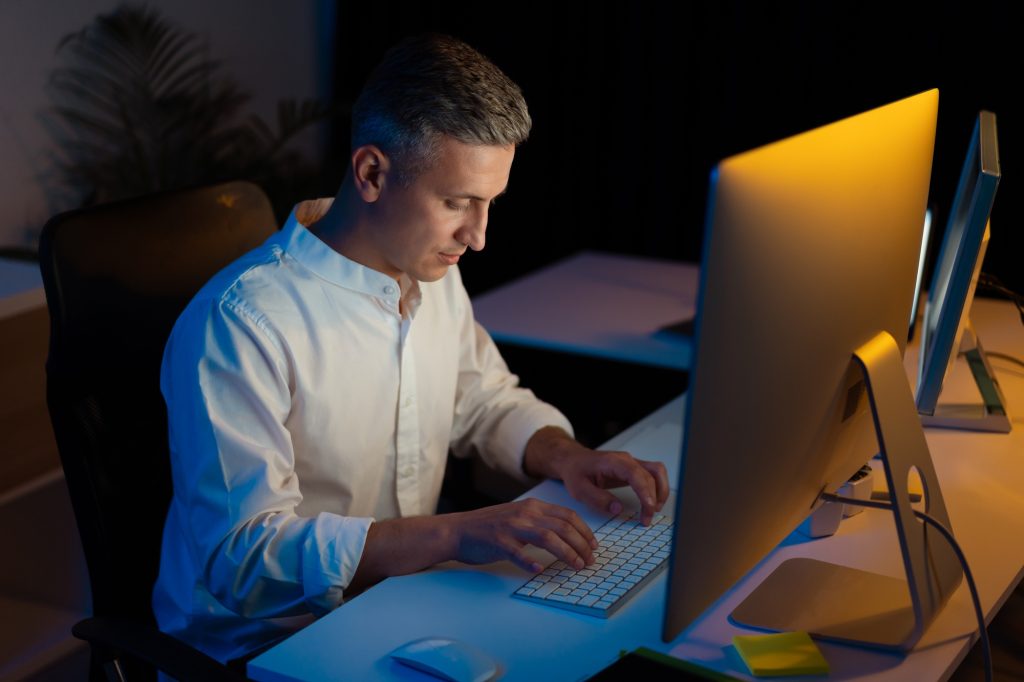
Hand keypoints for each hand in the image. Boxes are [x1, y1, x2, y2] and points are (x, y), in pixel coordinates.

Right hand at [446, 499, 596, 571]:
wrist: (458, 530)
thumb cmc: (490, 527)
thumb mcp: (519, 517)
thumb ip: (540, 522)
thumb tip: (567, 537)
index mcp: (532, 506)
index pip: (567, 515)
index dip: (584, 531)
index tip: (594, 546)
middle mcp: (524, 513)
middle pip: (562, 526)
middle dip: (581, 545)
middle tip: (590, 561)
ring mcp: (511, 526)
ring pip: (547, 537)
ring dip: (566, 553)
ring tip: (577, 566)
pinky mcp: (498, 541)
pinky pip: (518, 553)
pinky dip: (530, 562)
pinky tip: (539, 571)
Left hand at [525, 427, 669, 524]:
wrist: (573, 460)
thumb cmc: (575, 471)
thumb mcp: (579, 489)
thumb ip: (598, 499)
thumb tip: (618, 509)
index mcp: (613, 462)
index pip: (636, 474)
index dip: (645, 492)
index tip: (649, 508)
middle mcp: (626, 460)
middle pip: (650, 475)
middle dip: (653, 499)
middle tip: (646, 519)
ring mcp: (632, 462)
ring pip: (657, 472)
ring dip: (660, 491)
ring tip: (653, 511)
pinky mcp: (634, 468)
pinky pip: (653, 475)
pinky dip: (657, 488)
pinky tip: (652, 502)